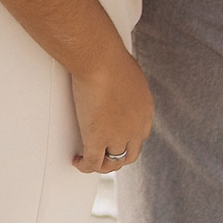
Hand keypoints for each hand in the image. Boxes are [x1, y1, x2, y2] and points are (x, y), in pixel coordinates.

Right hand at [70, 42, 153, 173]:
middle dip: (117, 156)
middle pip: (129, 154)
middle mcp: (136, 128)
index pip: (139, 135)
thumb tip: (116, 81)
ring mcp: (118, 137)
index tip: (115, 137)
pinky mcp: (98, 140)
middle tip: (104, 153)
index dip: (126, 140)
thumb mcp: (128, 71)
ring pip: (112, 163)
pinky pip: (92, 163)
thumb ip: (126, 84)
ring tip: (89, 159)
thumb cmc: (110, 57)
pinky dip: (85, 166)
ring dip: (101, 163)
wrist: (100, 60)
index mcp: (145, 111)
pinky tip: (78, 160)